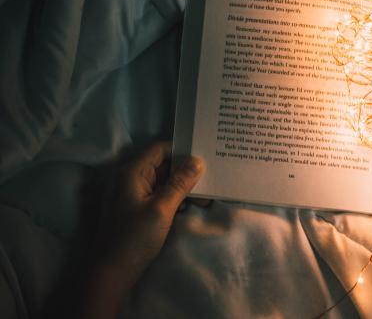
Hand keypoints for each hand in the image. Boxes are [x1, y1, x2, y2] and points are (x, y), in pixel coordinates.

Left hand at [82, 141, 204, 318]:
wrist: (112, 272)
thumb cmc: (134, 238)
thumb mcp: (161, 209)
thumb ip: (180, 183)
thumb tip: (197, 161)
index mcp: (132, 172)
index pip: (160, 149)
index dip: (181, 150)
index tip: (205, 155)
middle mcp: (130, 178)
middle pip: (162, 164)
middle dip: (186, 170)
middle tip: (210, 177)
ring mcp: (132, 193)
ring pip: (163, 180)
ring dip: (183, 186)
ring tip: (205, 196)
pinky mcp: (137, 207)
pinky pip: (159, 193)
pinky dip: (175, 197)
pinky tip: (191, 205)